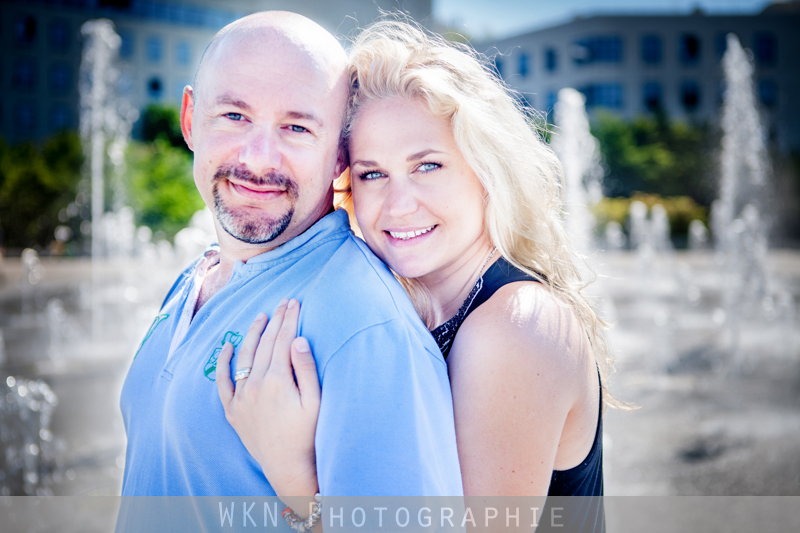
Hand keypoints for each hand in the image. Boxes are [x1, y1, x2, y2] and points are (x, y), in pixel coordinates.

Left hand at [216, 298, 320, 501]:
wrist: (289, 469)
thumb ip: (305, 368)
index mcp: (277, 380)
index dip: (290, 319)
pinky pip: (223, 382)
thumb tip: (297, 339)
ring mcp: (241, 398)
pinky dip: (223, 363)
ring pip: (244, 356)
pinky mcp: (233, 411)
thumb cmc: (308, 435)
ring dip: (253, 334)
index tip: (295, 302)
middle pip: (265, 344)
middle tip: (284, 303)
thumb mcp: (315, 401)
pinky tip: (226, 347)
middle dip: (276, 320)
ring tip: (261, 316)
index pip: (283, 340)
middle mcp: (255, 385)